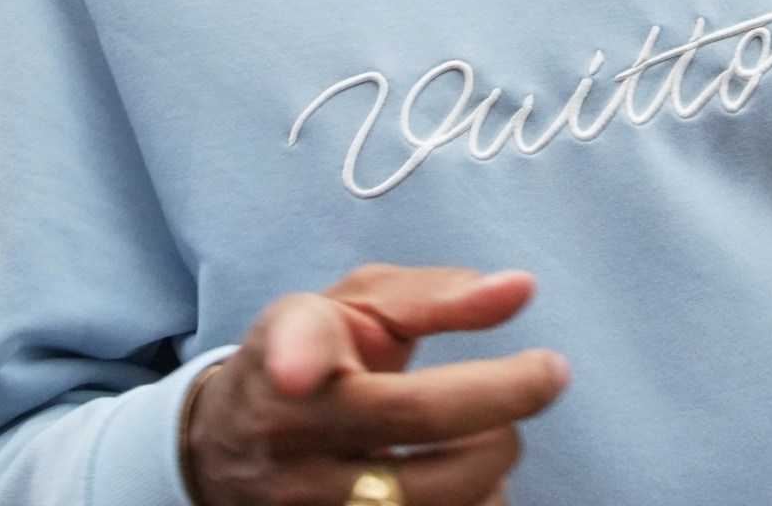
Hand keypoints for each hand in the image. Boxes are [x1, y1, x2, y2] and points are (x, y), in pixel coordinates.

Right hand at [184, 265, 569, 505]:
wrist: (232, 444)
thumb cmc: (317, 356)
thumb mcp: (357, 308)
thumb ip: (438, 295)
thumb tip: (523, 288)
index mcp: (291, 348)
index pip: (299, 350)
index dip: (297, 360)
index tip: (296, 373)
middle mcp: (288, 430)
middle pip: (414, 419)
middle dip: (504, 401)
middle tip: (539, 380)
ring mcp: (304, 500)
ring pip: (436, 495)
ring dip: (493, 469)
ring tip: (487, 441)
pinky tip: (460, 483)